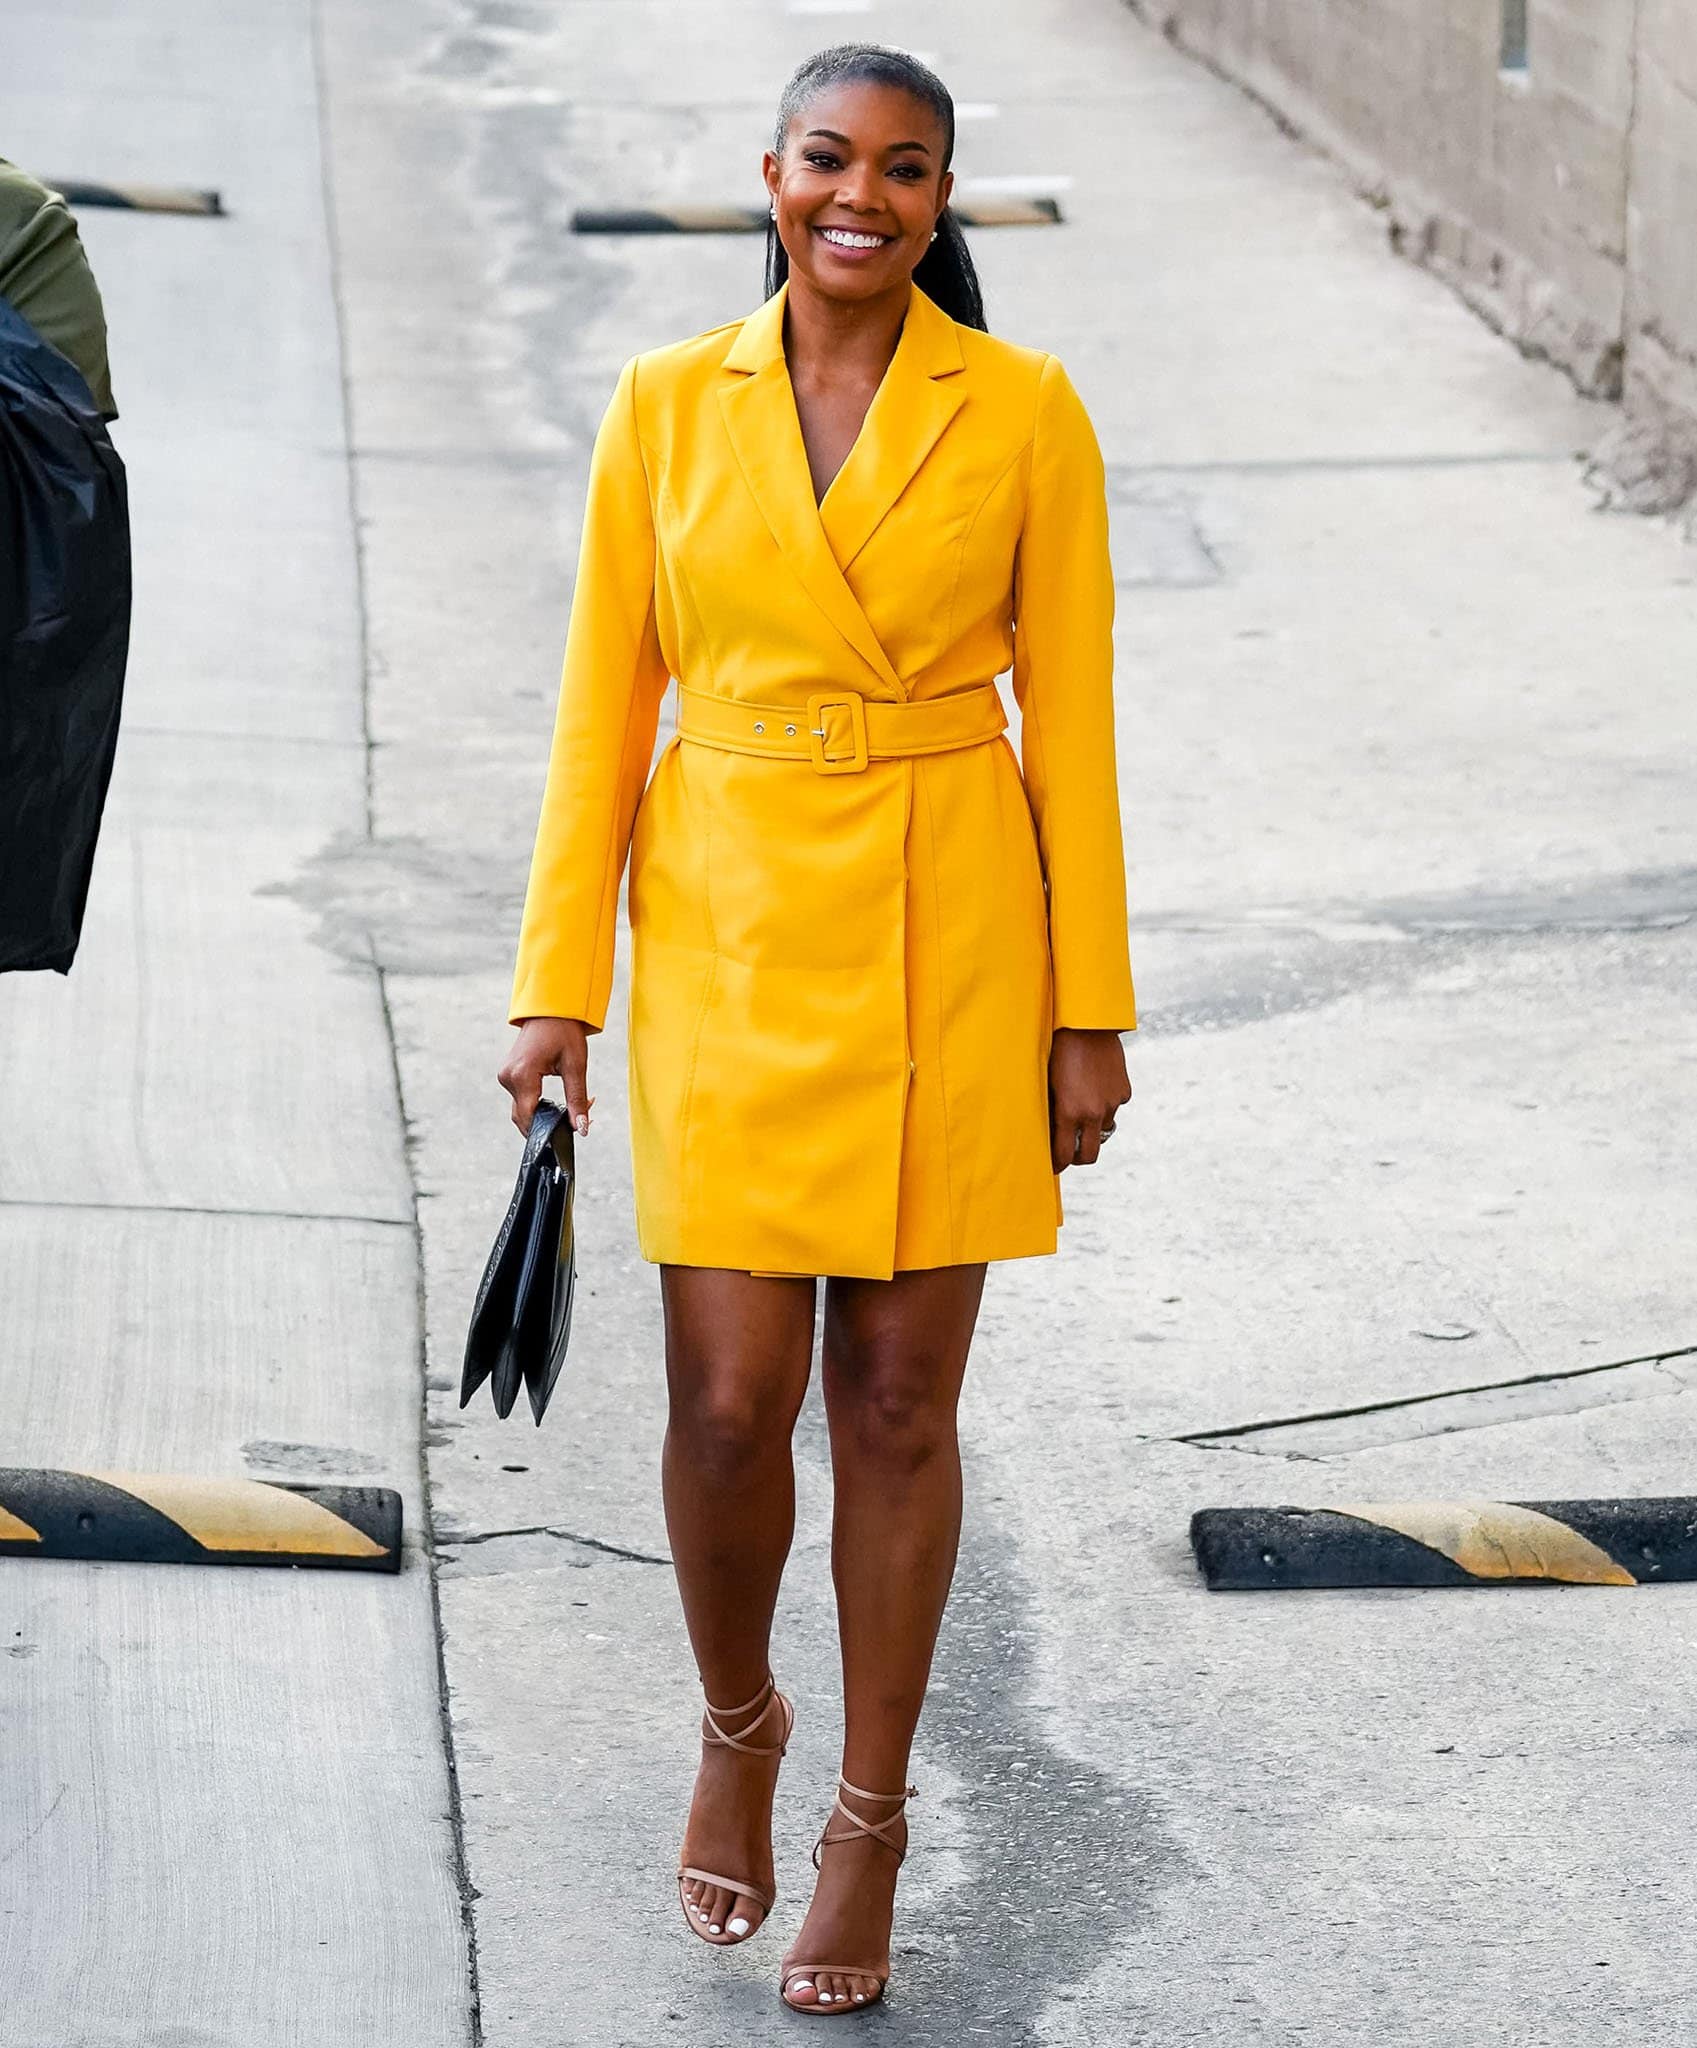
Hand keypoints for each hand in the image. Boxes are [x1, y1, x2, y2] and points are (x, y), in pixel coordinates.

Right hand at [499, 1017, 593, 1136]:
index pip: (529, 1119)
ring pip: (522, 1110)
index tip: (563, 1138)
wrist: (550, 1010)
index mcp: (523, 1075)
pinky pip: (520, 1098)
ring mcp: (505, 1076)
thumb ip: (577, 1100)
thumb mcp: (575, 1067)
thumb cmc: (564, 1032)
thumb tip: (582, 1129)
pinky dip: (535, 1104)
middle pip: (524, 1118)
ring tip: (567, 1108)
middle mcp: (508, 1077)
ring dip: (542, 1115)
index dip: (545, 1132)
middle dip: (547, 1124)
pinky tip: (553, 1100)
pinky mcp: (507, 1075)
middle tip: (573, 1119)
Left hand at [1049, 1027, 1131, 1172]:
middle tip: (1068, 1153)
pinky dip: (1106, 1105)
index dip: (1057, 1165)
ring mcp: (1112, 1103)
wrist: (1087, 1024)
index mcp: (1069, 1112)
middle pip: (1088, 1155)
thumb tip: (1048, 1131)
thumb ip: (1051, 1110)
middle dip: (1077, 1159)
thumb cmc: (1057, 1049)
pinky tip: (1095, 1089)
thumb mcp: (1047, 1082)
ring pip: (1103, 1130)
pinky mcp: (1124, 1091)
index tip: (1053, 1167)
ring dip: (1092, 1127)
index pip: (1064, 1154)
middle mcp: (1093, 1113)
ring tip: (1081, 1113)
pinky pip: (1115, 1107)